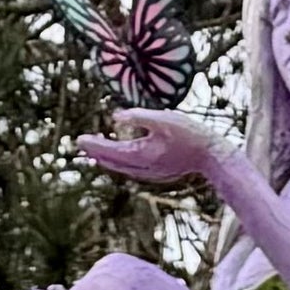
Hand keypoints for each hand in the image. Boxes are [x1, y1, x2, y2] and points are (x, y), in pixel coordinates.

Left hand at [86, 106, 220, 180]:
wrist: (210, 155)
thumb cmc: (189, 133)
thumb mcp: (163, 118)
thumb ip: (139, 116)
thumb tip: (116, 117)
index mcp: (142, 154)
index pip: (112, 151)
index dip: (94, 145)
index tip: (79, 140)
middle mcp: (143, 168)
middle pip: (113, 162)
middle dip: (96, 153)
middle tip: (80, 144)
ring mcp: (150, 173)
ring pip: (122, 168)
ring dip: (107, 160)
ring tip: (93, 153)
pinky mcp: (157, 172)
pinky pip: (132, 169)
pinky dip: (121, 164)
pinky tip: (118, 159)